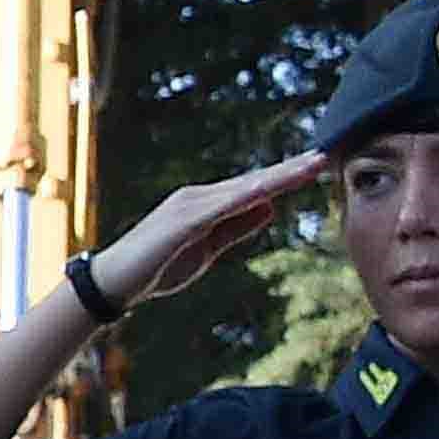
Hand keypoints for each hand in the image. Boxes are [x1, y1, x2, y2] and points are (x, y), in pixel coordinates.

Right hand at [91, 150, 325, 307]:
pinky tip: (268, 190)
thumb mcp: (207, 249)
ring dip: (278, 177)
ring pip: (243, 189)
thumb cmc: (157, 268)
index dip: (285, 177)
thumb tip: (269, 207)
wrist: (114, 283)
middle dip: (290, 169)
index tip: (316, 166)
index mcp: (207, 204)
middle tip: (324, 156)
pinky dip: (245, 197)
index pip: (253, 188)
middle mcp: (199, 197)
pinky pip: (220, 207)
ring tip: (310, 166)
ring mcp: (189, 206)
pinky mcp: (180, 222)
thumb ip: (236, 228)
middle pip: (253, 181)